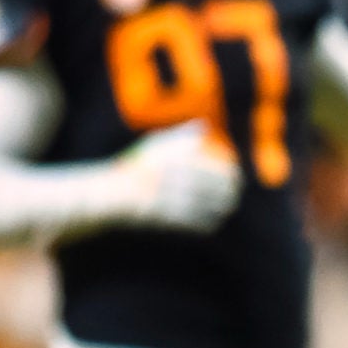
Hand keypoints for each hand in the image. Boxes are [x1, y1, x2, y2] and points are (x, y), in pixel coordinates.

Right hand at [113, 122, 240, 232]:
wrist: (110, 193)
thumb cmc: (136, 167)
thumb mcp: (154, 145)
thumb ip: (180, 135)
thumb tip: (203, 125)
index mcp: (170, 156)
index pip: (211, 166)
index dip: (230, 174)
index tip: (237, 178)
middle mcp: (169, 174)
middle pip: (211, 186)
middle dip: (229, 192)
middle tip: (234, 196)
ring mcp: (165, 195)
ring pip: (204, 205)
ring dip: (220, 208)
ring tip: (228, 208)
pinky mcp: (162, 216)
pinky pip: (192, 221)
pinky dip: (206, 222)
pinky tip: (214, 223)